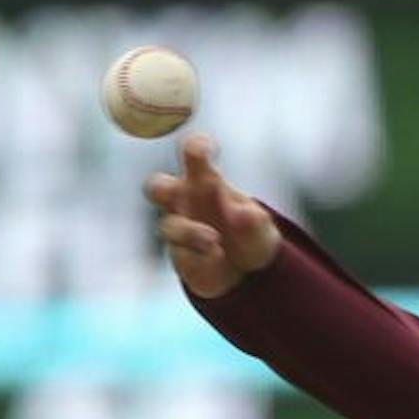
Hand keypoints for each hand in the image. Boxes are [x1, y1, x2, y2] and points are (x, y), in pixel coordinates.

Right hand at [144, 133, 280, 298]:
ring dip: (190, 232)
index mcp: (204, 179)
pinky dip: (197, 254)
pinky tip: (217, 256)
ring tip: (215, 240)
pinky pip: (180, 254)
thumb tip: (243, 214)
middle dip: (163, 188)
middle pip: (157, 186)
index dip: (195, 146)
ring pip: (169, 226)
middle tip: (176, 195)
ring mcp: (179, 228)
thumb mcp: (261, 228)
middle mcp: (184, 201)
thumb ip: (254, 220)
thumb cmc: (249, 235)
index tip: (206, 149)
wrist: (249, 271)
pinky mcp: (180, 255)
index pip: (192, 153)